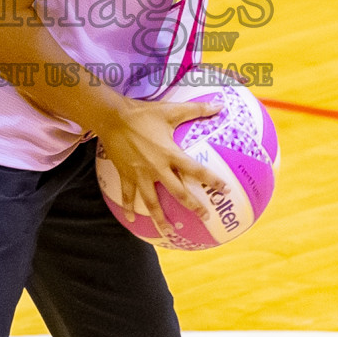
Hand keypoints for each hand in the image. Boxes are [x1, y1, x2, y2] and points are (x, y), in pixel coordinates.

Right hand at [95, 95, 226, 232]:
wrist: (112, 117)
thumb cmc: (143, 113)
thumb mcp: (171, 110)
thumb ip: (196, 109)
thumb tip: (220, 104)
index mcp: (170, 153)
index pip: (196, 170)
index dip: (212, 180)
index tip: (225, 190)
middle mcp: (157, 168)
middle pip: (178, 192)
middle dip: (193, 206)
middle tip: (205, 217)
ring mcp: (140, 174)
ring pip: (152, 202)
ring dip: (160, 218)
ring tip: (169, 232)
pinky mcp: (126, 175)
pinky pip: (127, 195)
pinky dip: (128, 208)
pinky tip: (132, 220)